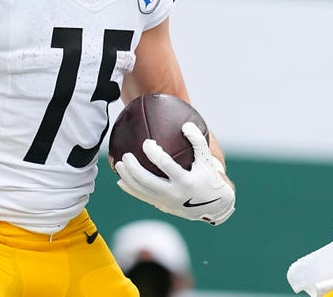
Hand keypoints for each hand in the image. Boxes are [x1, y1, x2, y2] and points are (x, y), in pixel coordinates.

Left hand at [114, 123, 235, 224]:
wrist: (213, 206)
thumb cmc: (209, 177)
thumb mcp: (207, 159)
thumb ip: (198, 141)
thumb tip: (185, 125)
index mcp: (185, 180)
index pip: (165, 165)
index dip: (153, 153)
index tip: (147, 142)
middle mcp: (174, 193)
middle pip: (147, 181)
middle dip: (133, 168)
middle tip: (126, 155)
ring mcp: (166, 201)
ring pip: (141, 190)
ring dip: (128, 178)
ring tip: (119, 164)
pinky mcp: (161, 206)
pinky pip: (142, 197)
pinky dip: (130, 189)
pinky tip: (120, 181)